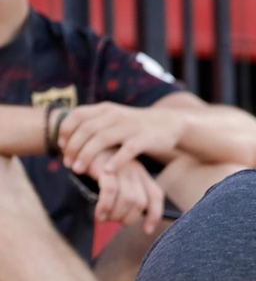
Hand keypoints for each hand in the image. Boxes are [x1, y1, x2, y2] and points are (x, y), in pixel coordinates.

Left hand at [59, 102, 186, 175]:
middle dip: (73, 147)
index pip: (77, 115)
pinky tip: (106, 172)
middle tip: (67, 163)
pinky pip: (127, 150)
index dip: (65, 131)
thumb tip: (64, 139)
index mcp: (105, 109)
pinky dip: (115, 161)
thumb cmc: (134, 126)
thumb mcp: (113, 117)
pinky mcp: (144, 139)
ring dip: (87, 155)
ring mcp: (130, 127)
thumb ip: (93, 124)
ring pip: (102, 139)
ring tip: (78, 170)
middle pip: (87, 129)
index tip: (61, 147)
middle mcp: (115, 115)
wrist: (168, 123)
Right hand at [86, 152, 166, 234]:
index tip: (147, 230)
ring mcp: (121, 169)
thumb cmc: (98, 166)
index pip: (156, 195)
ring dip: (116, 215)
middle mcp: (135, 171)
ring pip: (127, 200)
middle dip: (128, 218)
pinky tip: (99, 214)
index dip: (154, 215)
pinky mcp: (105, 168)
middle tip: (115, 221)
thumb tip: (128, 218)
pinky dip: (105, 207)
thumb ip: (126, 193)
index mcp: (141, 174)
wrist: (79, 143)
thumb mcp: (117, 178)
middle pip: (140, 202)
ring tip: (104, 218)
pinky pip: (110, 192)